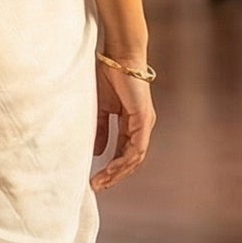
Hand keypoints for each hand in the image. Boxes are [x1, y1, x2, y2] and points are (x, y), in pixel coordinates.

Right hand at [92, 65, 154, 191]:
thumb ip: (101, 130)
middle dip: (114, 175)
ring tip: (101, 181)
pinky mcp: (143, 119)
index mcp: (132, 123)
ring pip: (134, 157)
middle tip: (98, 186)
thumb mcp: (101, 109)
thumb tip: (98, 152)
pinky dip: (123, 160)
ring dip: (117, 172)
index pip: (124, 152)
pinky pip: (136, 147)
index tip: (96, 178)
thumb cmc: (108, 76)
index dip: (112, 167)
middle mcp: (141, 126)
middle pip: (131, 160)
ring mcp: (144, 123)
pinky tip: (111, 168)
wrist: (118, 56)